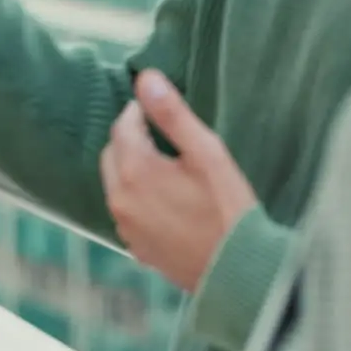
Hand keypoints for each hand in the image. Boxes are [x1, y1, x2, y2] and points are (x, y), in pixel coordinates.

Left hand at [100, 70, 257, 291]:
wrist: (237, 271)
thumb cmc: (228, 208)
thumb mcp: (206, 153)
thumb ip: (172, 114)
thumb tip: (145, 79)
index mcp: (135, 171)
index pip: (122, 127)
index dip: (137, 113)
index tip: (155, 109)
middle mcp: (120, 200)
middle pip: (112, 155)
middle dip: (129, 139)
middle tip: (158, 134)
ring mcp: (126, 227)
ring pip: (116, 185)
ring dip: (130, 169)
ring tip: (163, 165)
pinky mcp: (136, 247)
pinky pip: (126, 212)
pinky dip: (137, 198)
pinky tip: (164, 200)